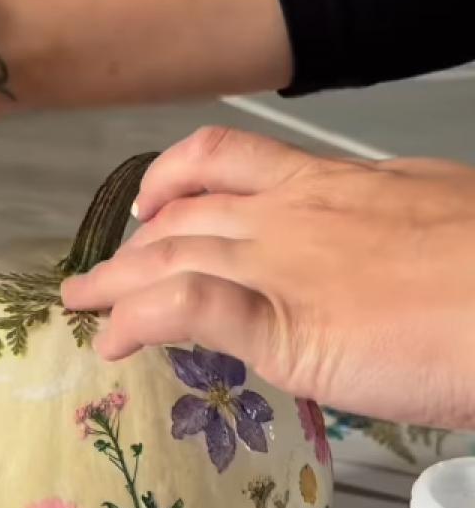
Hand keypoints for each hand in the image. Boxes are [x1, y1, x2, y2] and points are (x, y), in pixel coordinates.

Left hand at [62, 127, 474, 428]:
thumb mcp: (422, 225)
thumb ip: (368, 240)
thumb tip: (349, 265)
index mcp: (328, 187)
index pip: (226, 168)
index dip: (175, 185)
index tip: (153, 208)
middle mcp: (291, 215)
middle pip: (183, 215)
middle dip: (132, 244)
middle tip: (101, 271)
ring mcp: (280, 266)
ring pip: (169, 254)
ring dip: (115, 281)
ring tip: (84, 303)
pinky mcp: (280, 325)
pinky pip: (187, 307)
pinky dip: (139, 320)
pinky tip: (114, 340)